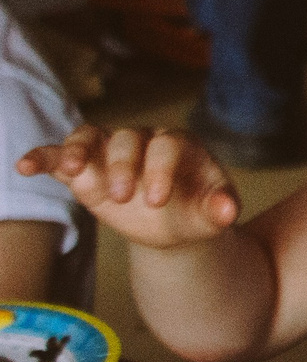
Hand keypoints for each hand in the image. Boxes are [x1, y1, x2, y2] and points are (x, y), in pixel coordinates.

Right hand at [19, 126, 239, 249]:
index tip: (157, 200)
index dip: (161, 169)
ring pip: (90, 137)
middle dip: (123, 166)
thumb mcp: (213, 214)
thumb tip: (229, 212)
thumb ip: (221, 208)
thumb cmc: (197, 211)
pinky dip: (42, 157)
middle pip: (127, 139)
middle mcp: (143, 139)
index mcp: (180, 144)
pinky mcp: (86, 167)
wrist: (176, 224)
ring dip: (78, 151)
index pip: (168, 145)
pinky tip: (23, 166)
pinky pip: (59, 154)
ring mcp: (110, 151)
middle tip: (123, 198)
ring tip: (71, 171)